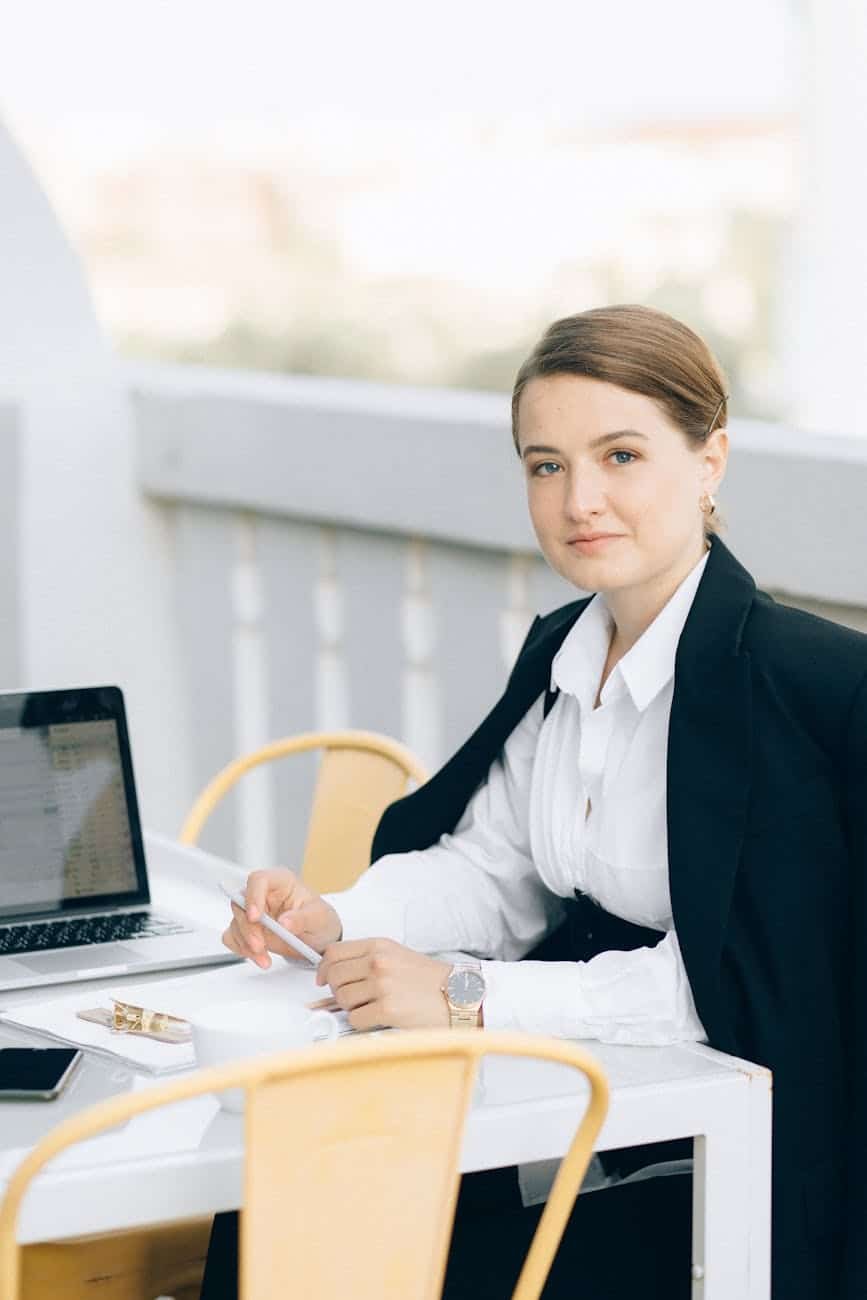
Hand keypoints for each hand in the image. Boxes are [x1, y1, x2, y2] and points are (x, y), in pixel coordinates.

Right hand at [222, 868, 341, 968]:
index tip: (256, 917)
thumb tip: (284, 922)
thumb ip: (302, 919)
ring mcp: (254, 912)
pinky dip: (241, 949)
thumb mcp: (319, 917)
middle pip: (241, 903)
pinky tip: (257, 957)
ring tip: (263, 958)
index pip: (259, 880)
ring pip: (236, 922)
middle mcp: (264, 894)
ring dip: (245, 943)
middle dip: (248, 928)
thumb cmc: (320, 919)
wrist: (320, 938)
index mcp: (281, 882)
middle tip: (260, 946)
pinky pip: (233, 936)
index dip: (253, 897)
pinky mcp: (249, 929)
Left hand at [316, 938, 451, 1030]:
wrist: (459, 995)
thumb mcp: (397, 957)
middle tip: (353, 998)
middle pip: (334, 977)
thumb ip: (367, 960)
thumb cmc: (430, 980)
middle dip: (338, 991)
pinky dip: (362, 1023)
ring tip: (372, 1007)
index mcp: (379, 946)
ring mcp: (382, 985)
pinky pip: (355, 1019)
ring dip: (352, 1008)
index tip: (324, 979)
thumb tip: (332, 975)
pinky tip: (379, 1018)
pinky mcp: (387, 1008)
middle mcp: (378, 962)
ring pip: (342, 999)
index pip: (333, 953)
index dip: (323, 968)